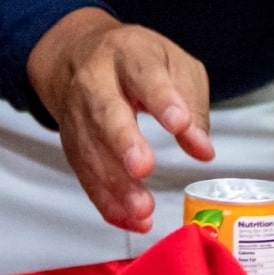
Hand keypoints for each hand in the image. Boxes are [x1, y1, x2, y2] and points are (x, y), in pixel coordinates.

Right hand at [26, 8, 212, 231]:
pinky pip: (85, 175)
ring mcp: (77, 113)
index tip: (180, 124)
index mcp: (128, 54)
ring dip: (115, 183)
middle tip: (143, 167)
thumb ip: (191, 104)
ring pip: (91, 149)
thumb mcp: (174, 65)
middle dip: (123, 140)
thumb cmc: (138, 61)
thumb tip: (202, 149)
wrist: (80, 55)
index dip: (162, 100)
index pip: (145, 75)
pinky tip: (130, 220)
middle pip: (105, 110)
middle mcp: (96, 81)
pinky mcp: (71, 143)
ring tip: (142, 209)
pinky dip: (106, 201)